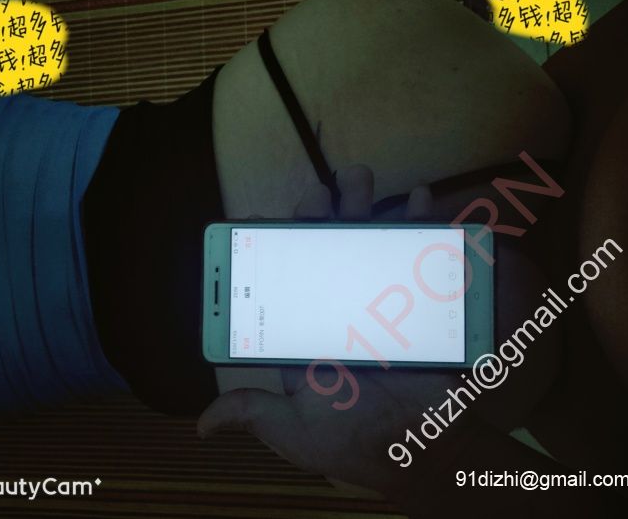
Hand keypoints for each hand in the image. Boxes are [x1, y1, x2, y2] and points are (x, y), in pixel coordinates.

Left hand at [198, 167, 475, 504]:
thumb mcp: (297, 430)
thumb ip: (255, 414)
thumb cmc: (354, 441)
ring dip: (362, 207)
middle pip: (320, 253)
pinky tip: (420, 200)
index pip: (277, 284)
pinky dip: (421, 223)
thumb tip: (203, 425)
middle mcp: (335, 310)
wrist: (425, 448)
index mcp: (303, 334)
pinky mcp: (417, 300)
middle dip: (316, 217)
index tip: (252, 222)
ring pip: (364, 244)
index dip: (265, 252)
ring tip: (359, 179)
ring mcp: (378, 301)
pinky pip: (417, 256)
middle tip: (316, 195)